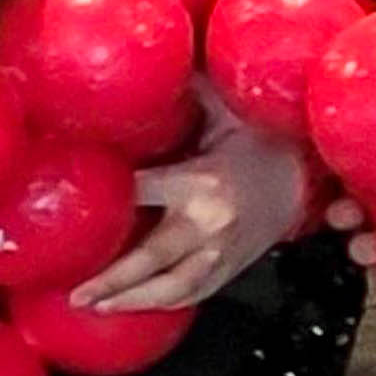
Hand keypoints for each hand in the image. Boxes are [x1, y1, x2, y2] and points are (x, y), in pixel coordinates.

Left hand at [91, 115, 313, 320]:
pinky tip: (135, 306)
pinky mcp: (230, 268)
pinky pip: (192, 295)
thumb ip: (186, 93)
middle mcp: (209, 223)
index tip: (71, 205)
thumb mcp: (224, 112)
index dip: (105, 200)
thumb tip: (144, 69)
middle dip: (108, 280)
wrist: (304, 177)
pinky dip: (162, 304)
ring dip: (130, 300)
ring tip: (96, 305)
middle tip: (75, 292)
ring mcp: (221, 252)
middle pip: (147, 259)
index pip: (137, 193)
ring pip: (170, 289)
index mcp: (200, 182)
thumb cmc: (261, 143)